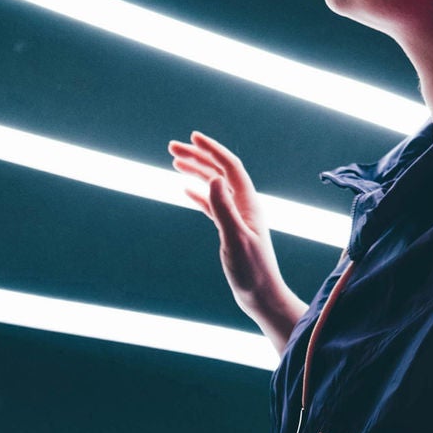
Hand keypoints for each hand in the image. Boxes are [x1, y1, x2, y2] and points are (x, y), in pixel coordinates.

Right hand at [169, 130, 288, 326]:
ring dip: (196, 171)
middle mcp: (244, 204)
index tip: (192, 136)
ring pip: (214, 185)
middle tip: (171, 146)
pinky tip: (185, 189)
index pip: (229, 166)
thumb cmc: (251, 271)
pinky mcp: (230, 228)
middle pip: (219, 171)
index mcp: (248, 202)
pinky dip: (198, 192)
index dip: (211, 149)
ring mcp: (237, 216)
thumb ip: (223, 209)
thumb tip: (213, 177)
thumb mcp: (235, 239)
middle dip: (198, 156)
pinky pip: (212, 203)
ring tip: (174, 161)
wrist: (261, 295)